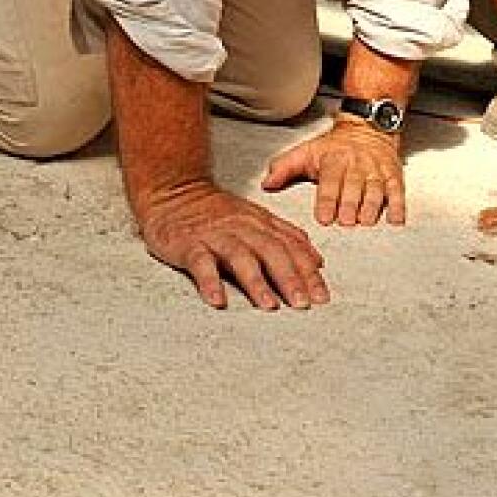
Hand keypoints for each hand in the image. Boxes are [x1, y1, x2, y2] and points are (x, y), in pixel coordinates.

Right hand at [136, 179, 328, 310]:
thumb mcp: (256, 217)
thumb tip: (316, 259)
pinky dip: (210, 282)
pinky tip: (218, 300)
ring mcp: (215, 235)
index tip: (322, 294)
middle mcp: (242, 228)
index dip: (308, 271)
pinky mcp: (189, 244)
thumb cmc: (216, 211)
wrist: (174, 190)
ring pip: (240, 257)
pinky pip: (200, 263)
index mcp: (261, 223)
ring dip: (256, 282)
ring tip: (269, 305)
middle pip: (271, 252)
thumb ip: (285, 236)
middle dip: (290, 278)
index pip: (291, 247)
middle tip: (304, 303)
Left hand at [263, 119, 407, 227]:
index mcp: (334, 159)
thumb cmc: (334, 146)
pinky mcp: (393, 174)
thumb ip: (284, 168)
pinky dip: (398, 205)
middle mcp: (356, 164)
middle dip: (350, 204)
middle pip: (354, 186)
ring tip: (366, 221)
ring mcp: (376, 169)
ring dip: (372, 206)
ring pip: (375, 188)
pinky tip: (396, 219)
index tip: (325, 217)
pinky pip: (397, 189)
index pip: (330, 181)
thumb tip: (267, 184)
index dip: (328, 200)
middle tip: (346, 222)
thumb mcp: (306, 151)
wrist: (367, 126)